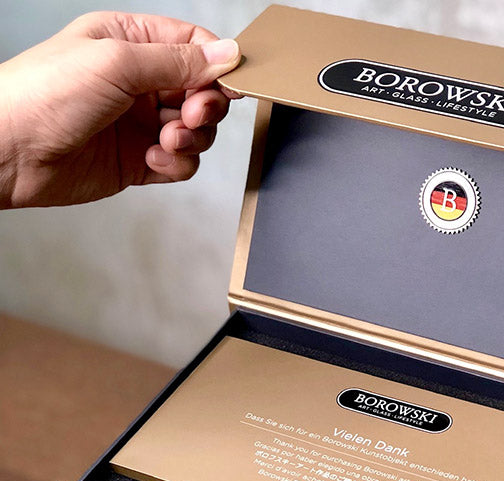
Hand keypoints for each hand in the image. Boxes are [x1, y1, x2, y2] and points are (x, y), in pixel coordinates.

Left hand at [0, 12, 241, 207]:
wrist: (10, 152)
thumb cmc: (44, 95)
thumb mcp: (117, 63)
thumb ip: (177, 60)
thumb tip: (227, 54)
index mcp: (131, 42)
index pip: (193, 45)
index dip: (218, 65)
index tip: (231, 85)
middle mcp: (139, 82)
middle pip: (202, 92)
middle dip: (206, 107)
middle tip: (190, 117)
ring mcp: (141, 123)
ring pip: (197, 131)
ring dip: (191, 139)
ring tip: (165, 141)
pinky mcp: (139, 160)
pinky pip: (181, 163)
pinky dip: (176, 164)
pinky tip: (152, 160)